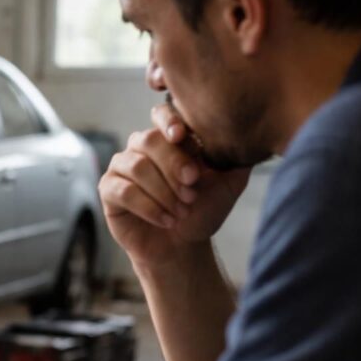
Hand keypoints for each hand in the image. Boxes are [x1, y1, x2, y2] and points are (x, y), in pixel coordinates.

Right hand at [99, 103, 250, 268]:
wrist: (182, 246)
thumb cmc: (202, 211)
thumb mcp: (228, 183)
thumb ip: (237, 158)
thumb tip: (251, 134)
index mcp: (169, 138)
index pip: (162, 114)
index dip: (169, 121)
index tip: (181, 136)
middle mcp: (142, 147)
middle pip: (148, 140)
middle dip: (173, 165)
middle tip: (192, 190)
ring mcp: (122, 167)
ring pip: (136, 166)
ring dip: (163, 191)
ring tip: (181, 211)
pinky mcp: (108, 189)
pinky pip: (124, 190)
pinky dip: (148, 207)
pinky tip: (166, 220)